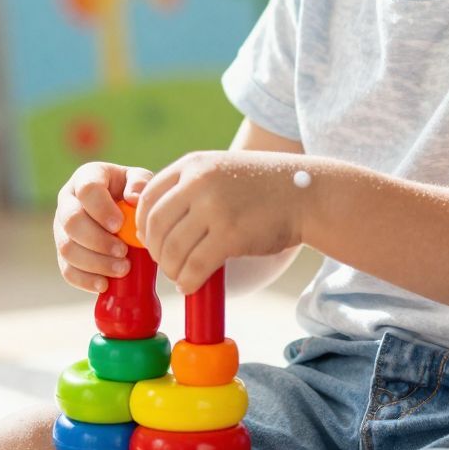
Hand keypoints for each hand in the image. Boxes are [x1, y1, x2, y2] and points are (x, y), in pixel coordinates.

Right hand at [52, 161, 150, 294]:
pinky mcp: (64, 253)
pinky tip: (104, 284)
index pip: (86, 189)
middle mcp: (68, 201)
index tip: (119, 225)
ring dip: (95, 262)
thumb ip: (140, 183)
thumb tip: (133, 198)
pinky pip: (67, 270)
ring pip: (67, 248)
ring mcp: (62, 228)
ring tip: (122, 269)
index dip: (101, 208)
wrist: (128, 214)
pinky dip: (85, 280)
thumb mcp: (141, 181)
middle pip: (71, 221)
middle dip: (97, 240)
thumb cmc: (134, 193)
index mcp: (86, 177)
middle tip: (123, 252)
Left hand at [138, 151, 309, 292]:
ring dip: (171, 270)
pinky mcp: (230, 235)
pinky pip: (195, 266)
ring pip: (172, 249)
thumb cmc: (264, 186)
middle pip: (156, 226)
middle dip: (155, 251)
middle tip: (165, 263)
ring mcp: (214, 208)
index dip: (142, 224)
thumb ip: (191, 186)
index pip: (147, 197)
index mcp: (194, 164)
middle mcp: (199, 182)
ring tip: (180, 276)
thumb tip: (155, 222)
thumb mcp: (222, 169)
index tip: (150, 240)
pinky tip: (191, 285)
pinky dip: (188, 280)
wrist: (306, 193)